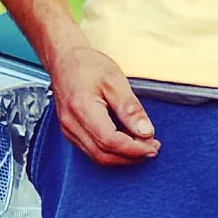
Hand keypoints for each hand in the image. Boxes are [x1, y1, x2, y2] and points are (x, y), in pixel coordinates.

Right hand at [47, 31, 158, 165]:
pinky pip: (91, 150)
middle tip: (152, 149)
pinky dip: (111, 152)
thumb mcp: (115, 81)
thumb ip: (130, 108)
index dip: (134, 149)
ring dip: (122, 157)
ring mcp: (68, 130)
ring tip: (142, 147)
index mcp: (82, 109)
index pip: (111, 141)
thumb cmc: (87, 65)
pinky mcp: (70, 131)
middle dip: (131, 157)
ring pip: (97, 156)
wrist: (64, 59)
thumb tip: (146, 132)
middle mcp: (72, 124)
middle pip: (104, 155)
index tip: (153, 146)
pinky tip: (125, 144)